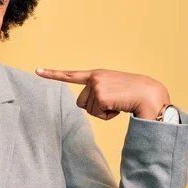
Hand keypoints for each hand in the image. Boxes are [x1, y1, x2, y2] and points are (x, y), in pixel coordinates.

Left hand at [35, 68, 169, 120]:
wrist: (151, 95)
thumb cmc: (135, 95)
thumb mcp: (114, 88)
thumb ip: (100, 92)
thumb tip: (91, 105)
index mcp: (97, 74)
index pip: (70, 75)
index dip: (52, 74)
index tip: (37, 71)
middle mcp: (94, 78)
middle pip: (81, 103)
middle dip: (95, 108)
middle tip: (113, 102)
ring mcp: (96, 86)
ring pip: (89, 110)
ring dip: (103, 112)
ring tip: (118, 103)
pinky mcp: (100, 95)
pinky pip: (97, 115)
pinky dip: (108, 116)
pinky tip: (120, 107)